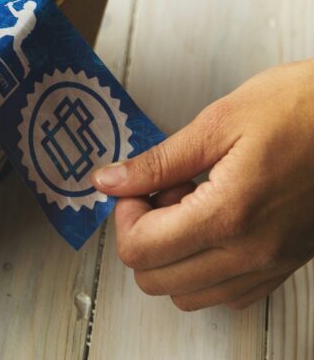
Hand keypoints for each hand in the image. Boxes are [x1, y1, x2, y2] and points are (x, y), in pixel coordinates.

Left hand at [91, 60, 313, 310]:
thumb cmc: (300, 108)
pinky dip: (205, 267)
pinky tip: (214, 221)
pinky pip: (228, 291)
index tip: (138, 185)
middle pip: (156, 280)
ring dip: (172, 255)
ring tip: (190, 204)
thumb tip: (109, 181)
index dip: (125, 215)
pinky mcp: (286, 265)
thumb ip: (157, 162)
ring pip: (189, 294)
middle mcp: (251, 252)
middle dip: (143, 236)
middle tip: (161, 192)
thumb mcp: (219, 123)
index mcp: (229, 215)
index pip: (139, 249)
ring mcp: (272, 264)